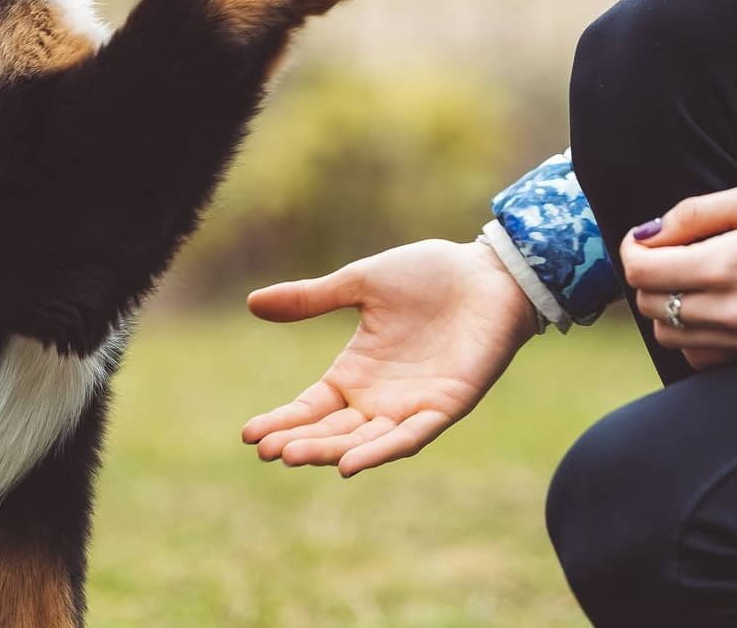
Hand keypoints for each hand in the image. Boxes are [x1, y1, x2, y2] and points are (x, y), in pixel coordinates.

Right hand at [241, 238, 538, 476]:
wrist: (487, 272)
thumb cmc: (428, 275)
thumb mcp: (360, 283)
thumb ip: (312, 298)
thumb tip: (252, 303)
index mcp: (357, 371)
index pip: (312, 406)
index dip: (283, 421)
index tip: (249, 435)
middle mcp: (380, 397)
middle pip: (332, 430)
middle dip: (299, 441)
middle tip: (266, 450)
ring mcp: (412, 406)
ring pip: (364, 440)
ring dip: (330, 451)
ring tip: (293, 456)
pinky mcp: (445, 407)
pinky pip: (409, 437)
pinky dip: (381, 451)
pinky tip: (351, 464)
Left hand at [622, 180, 736, 369]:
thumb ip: (697, 213)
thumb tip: (652, 231)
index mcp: (727, 266)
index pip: (643, 273)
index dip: (633, 249)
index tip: (647, 235)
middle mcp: (732, 311)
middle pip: (650, 305)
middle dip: (647, 275)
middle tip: (669, 249)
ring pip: (670, 335)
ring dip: (664, 305)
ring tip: (688, 276)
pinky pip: (701, 357)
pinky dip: (690, 335)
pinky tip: (707, 306)